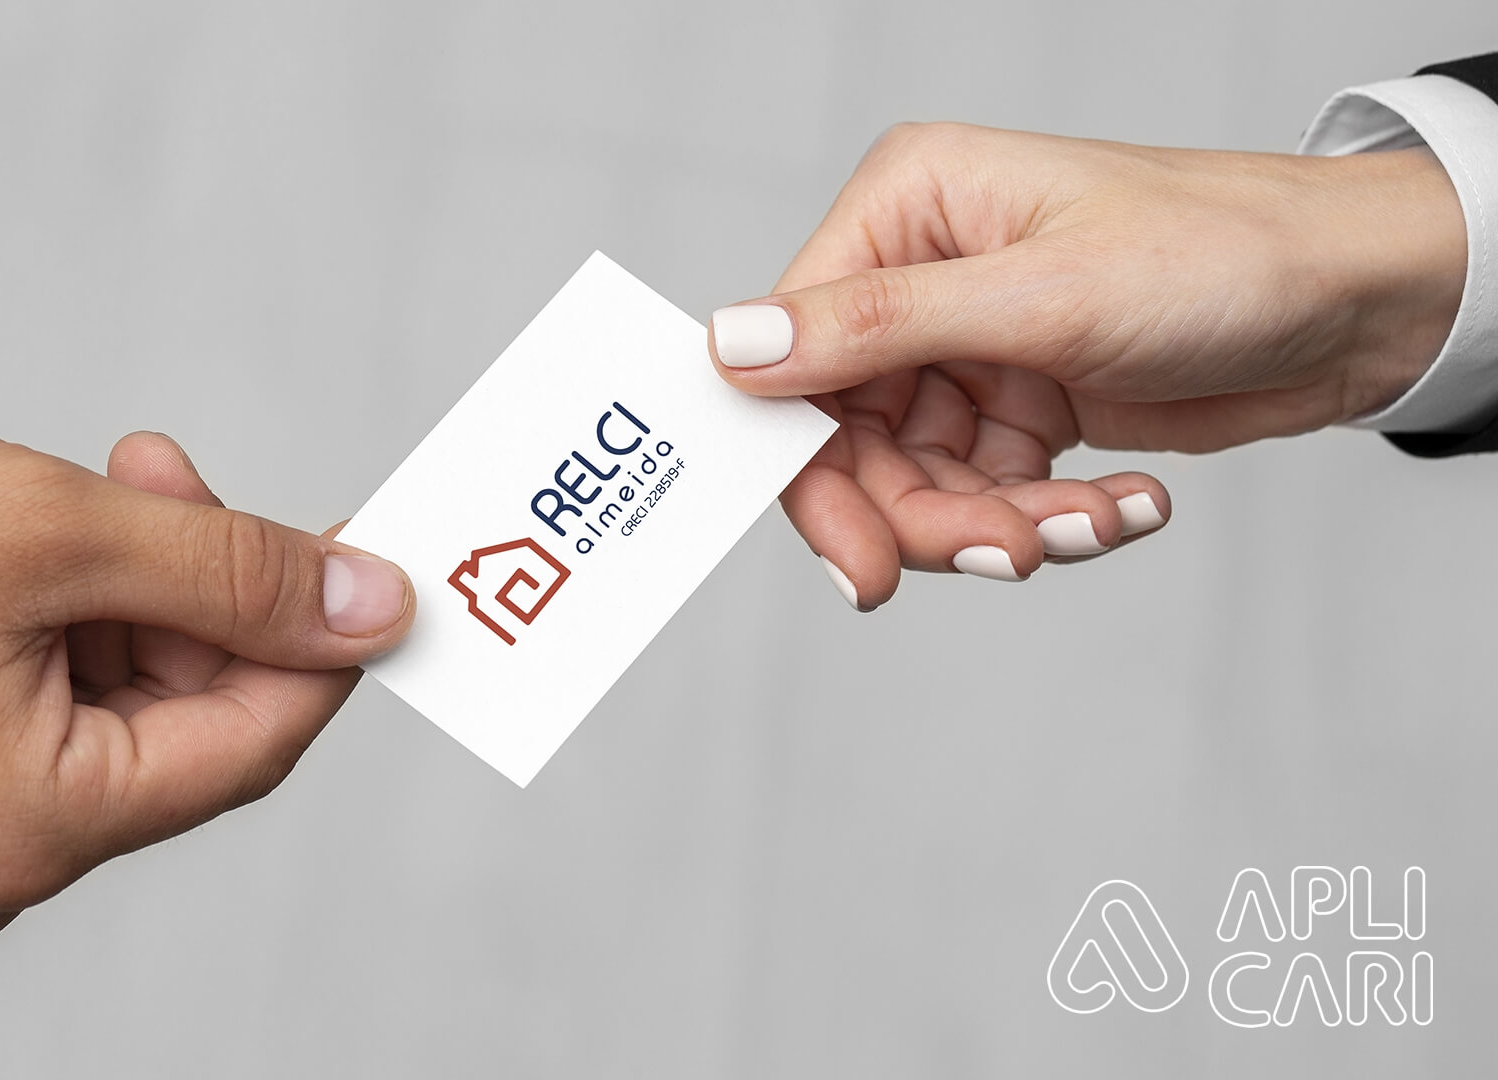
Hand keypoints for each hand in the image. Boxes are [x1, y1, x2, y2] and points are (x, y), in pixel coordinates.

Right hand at [0, 404, 413, 949]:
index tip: (368, 555)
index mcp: (29, 829)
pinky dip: (79, 629)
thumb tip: (374, 608)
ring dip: (139, 596)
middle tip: (173, 478)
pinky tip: (48, 548)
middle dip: (204, 594)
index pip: (250, 743)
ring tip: (97, 489)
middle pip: (187, 726)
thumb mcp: (55, 526)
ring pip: (126, 711)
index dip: (321, 640)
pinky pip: (59, 718)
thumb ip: (235, 571)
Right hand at [708, 123, 1465, 608]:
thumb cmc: (1222, 252)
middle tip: (1006, 555)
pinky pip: (990, 492)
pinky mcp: (1021, 401)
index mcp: (906, 211)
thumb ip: (876, 328)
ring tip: (1092, 523)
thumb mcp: (1042, 296)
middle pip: (856, 441)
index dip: (812, 468)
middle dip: (930, 516)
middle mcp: (923, 276)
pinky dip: (1051, 518)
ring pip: (923, 482)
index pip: (799, 358)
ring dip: (1005, 525)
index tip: (857, 562)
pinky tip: (1123, 503)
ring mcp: (971, 344)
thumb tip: (730, 347)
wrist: (1363, 298)